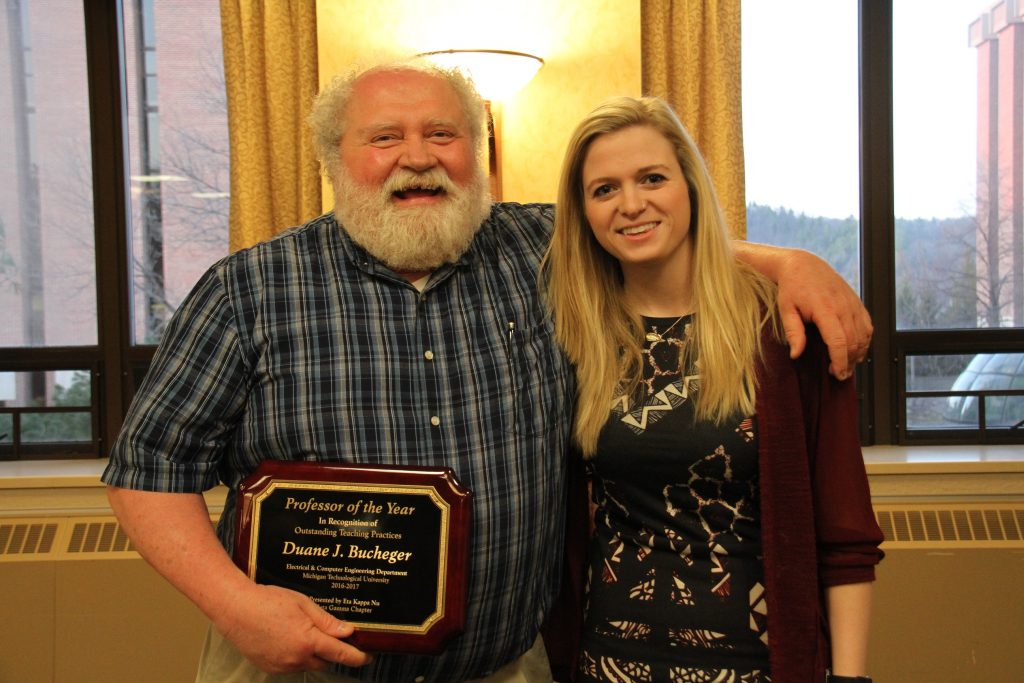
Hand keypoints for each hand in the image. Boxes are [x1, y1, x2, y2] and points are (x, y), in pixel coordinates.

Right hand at [215, 583, 371, 673]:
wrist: (235, 609)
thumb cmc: (269, 601)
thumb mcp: (303, 604)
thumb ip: (327, 621)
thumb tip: (348, 632)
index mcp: (307, 641)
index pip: (340, 654)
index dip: (357, 657)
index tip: (367, 656)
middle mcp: (296, 658)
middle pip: (325, 662)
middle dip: (331, 652)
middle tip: (331, 636)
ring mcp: (281, 666)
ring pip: (307, 665)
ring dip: (313, 654)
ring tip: (302, 632)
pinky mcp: (269, 668)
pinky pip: (291, 666)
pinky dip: (296, 657)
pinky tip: (287, 639)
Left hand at [776, 249, 872, 379]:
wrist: (804, 265)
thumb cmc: (792, 287)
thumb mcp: (786, 310)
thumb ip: (793, 333)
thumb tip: (796, 355)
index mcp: (824, 308)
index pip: (838, 340)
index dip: (840, 360)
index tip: (838, 373)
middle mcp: (843, 305)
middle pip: (854, 341)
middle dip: (849, 361)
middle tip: (839, 374)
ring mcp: (852, 303)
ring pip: (864, 334)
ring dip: (859, 353)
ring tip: (847, 365)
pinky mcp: (857, 302)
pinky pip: (868, 325)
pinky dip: (865, 340)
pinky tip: (856, 349)